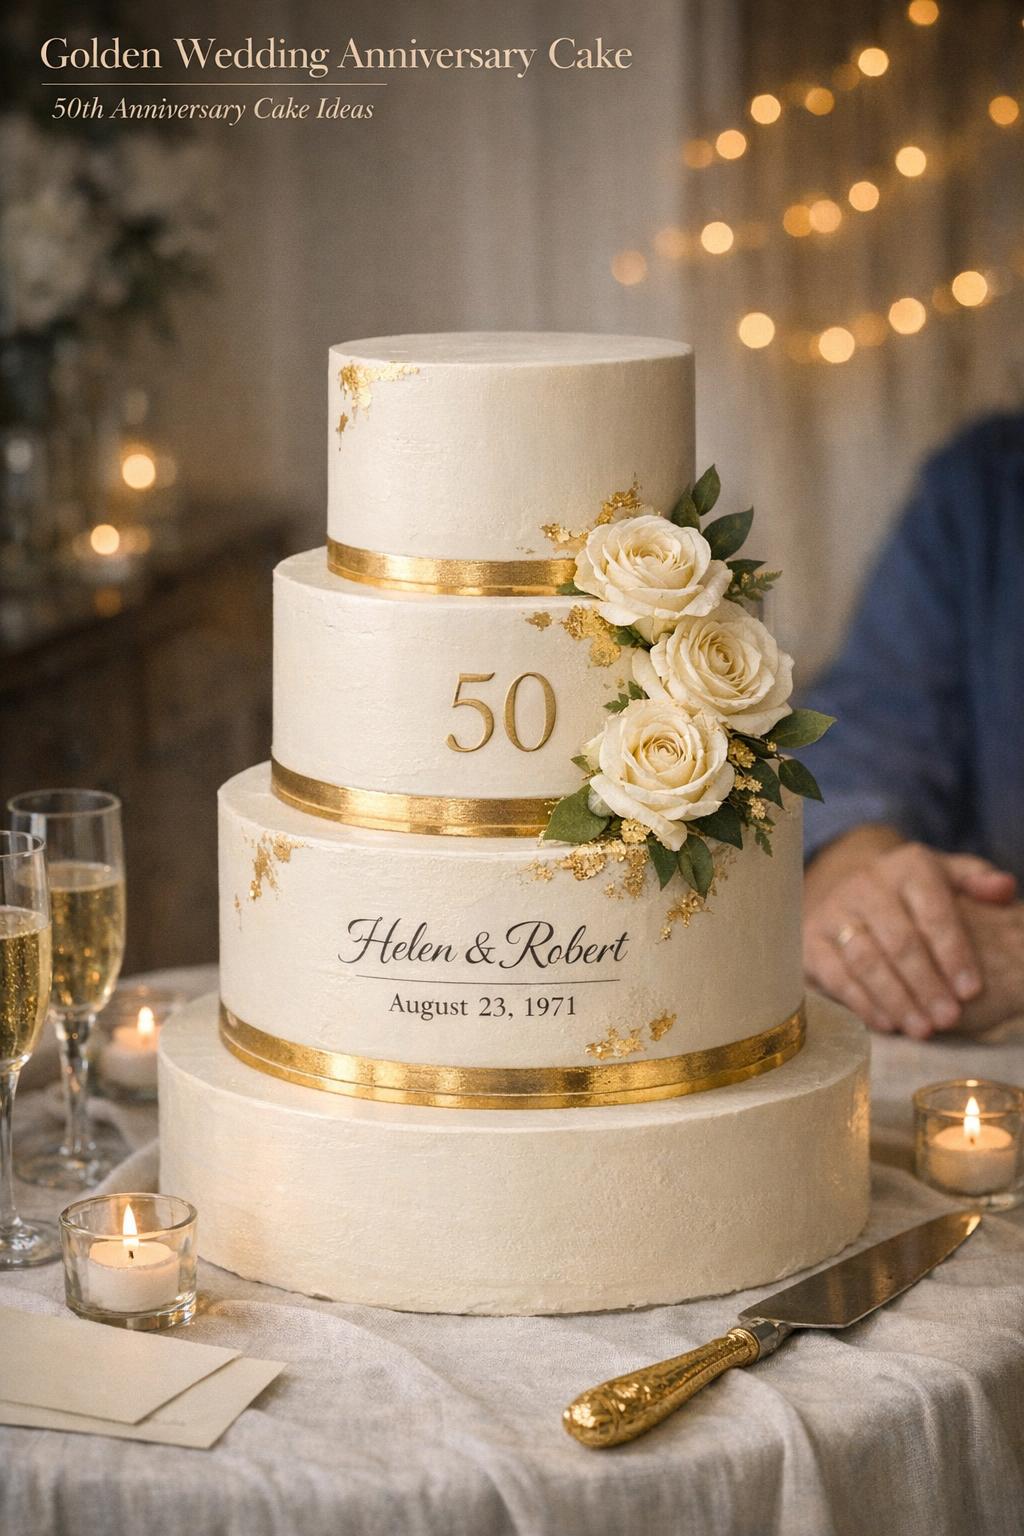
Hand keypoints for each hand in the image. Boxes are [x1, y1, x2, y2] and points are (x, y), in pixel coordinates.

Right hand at [804, 827, 1016, 1036]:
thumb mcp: (946, 877)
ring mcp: (833, 912)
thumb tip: (1004, 890)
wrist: (846, 888)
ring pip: (866, 961)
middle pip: (899, 941)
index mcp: (907, 867)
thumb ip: (977, 882)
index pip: (934, 912)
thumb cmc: (912, 894)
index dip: (954, 953)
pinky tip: (888, 1024)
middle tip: (949, 1019)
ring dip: (897, 999)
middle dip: (927, 984)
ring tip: (923, 1029)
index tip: (972, 990)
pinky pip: (836, 976)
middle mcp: (866, 885)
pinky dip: (862, 1003)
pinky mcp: (810, 940)